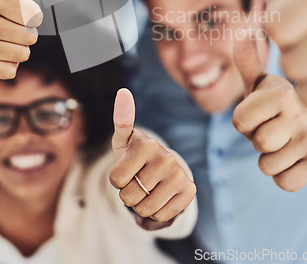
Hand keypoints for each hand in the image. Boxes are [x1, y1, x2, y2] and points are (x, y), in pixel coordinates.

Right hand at [0, 0, 42, 78]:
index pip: (33, 15)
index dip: (32, 13)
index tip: (19, 9)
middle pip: (30, 38)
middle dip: (27, 32)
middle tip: (12, 24)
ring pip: (22, 55)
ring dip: (19, 47)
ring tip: (5, 36)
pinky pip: (10, 71)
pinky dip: (9, 63)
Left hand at [110, 88, 195, 227]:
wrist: (159, 169)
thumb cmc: (135, 155)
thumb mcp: (123, 140)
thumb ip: (121, 119)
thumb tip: (123, 91)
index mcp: (146, 144)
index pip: (117, 180)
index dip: (117, 180)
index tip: (126, 169)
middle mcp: (166, 157)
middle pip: (130, 197)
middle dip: (129, 193)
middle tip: (137, 180)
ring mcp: (179, 174)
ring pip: (145, 209)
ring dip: (141, 205)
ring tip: (147, 188)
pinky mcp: (189, 190)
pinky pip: (161, 216)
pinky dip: (156, 212)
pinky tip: (160, 196)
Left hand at [232, 33, 306, 191]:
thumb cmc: (280, 104)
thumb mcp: (263, 82)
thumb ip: (248, 61)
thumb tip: (241, 32)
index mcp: (282, 92)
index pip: (239, 122)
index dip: (244, 121)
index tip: (261, 114)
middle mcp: (301, 114)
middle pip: (255, 143)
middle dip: (258, 139)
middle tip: (274, 128)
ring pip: (267, 166)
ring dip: (270, 158)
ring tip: (285, 141)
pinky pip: (282, 182)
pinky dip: (283, 174)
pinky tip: (294, 157)